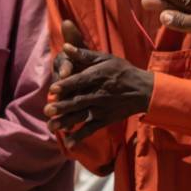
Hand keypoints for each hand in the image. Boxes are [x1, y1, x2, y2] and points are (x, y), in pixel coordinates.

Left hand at [44, 24, 153, 146]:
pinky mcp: (104, 119)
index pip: (80, 81)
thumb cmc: (121, 71)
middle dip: (62, 106)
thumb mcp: (105, 59)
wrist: (142, 90)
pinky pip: (91, 128)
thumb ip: (84, 54)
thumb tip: (65, 47)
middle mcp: (99, 94)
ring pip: (82, 115)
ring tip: (52, 126)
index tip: (53, 89)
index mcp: (98, 77)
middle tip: (47, 110)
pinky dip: (81, 135)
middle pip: (78, 100)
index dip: (67, 85)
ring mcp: (101, 108)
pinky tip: (69, 143)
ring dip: (66, 121)